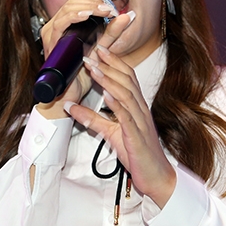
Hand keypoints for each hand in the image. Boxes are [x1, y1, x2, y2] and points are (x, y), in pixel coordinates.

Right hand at [36, 0, 128, 118]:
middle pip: (73, 1)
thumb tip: (128, 15)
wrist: (72, 94)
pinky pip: (60, 23)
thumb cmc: (83, 74)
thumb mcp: (102, 49)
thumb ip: (112, 32)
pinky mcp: (50, 42)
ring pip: (67, 8)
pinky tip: (86, 16)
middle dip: (93, 2)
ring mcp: (52, 33)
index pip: (79, 0)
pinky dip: (74, 16)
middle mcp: (57, 26)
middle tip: (109, 10)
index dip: (95, 0)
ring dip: (87, 7)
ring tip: (102, 11)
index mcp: (68, 25)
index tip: (111, 8)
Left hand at [64, 45, 175, 207]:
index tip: (99, 49)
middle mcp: (140, 110)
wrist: (156, 176)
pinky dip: (116, 104)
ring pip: (125, 96)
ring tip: (95, 69)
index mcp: (135, 107)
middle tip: (92, 53)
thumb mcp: (109, 133)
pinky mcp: (136, 136)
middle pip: (126, 82)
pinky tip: (106, 95)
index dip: (113, 62)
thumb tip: (70, 106)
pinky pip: (126, 117)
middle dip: (108, 66)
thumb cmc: (136, 153)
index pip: (126, 78)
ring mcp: (140, 122)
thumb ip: (91, 119)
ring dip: (109, 80)